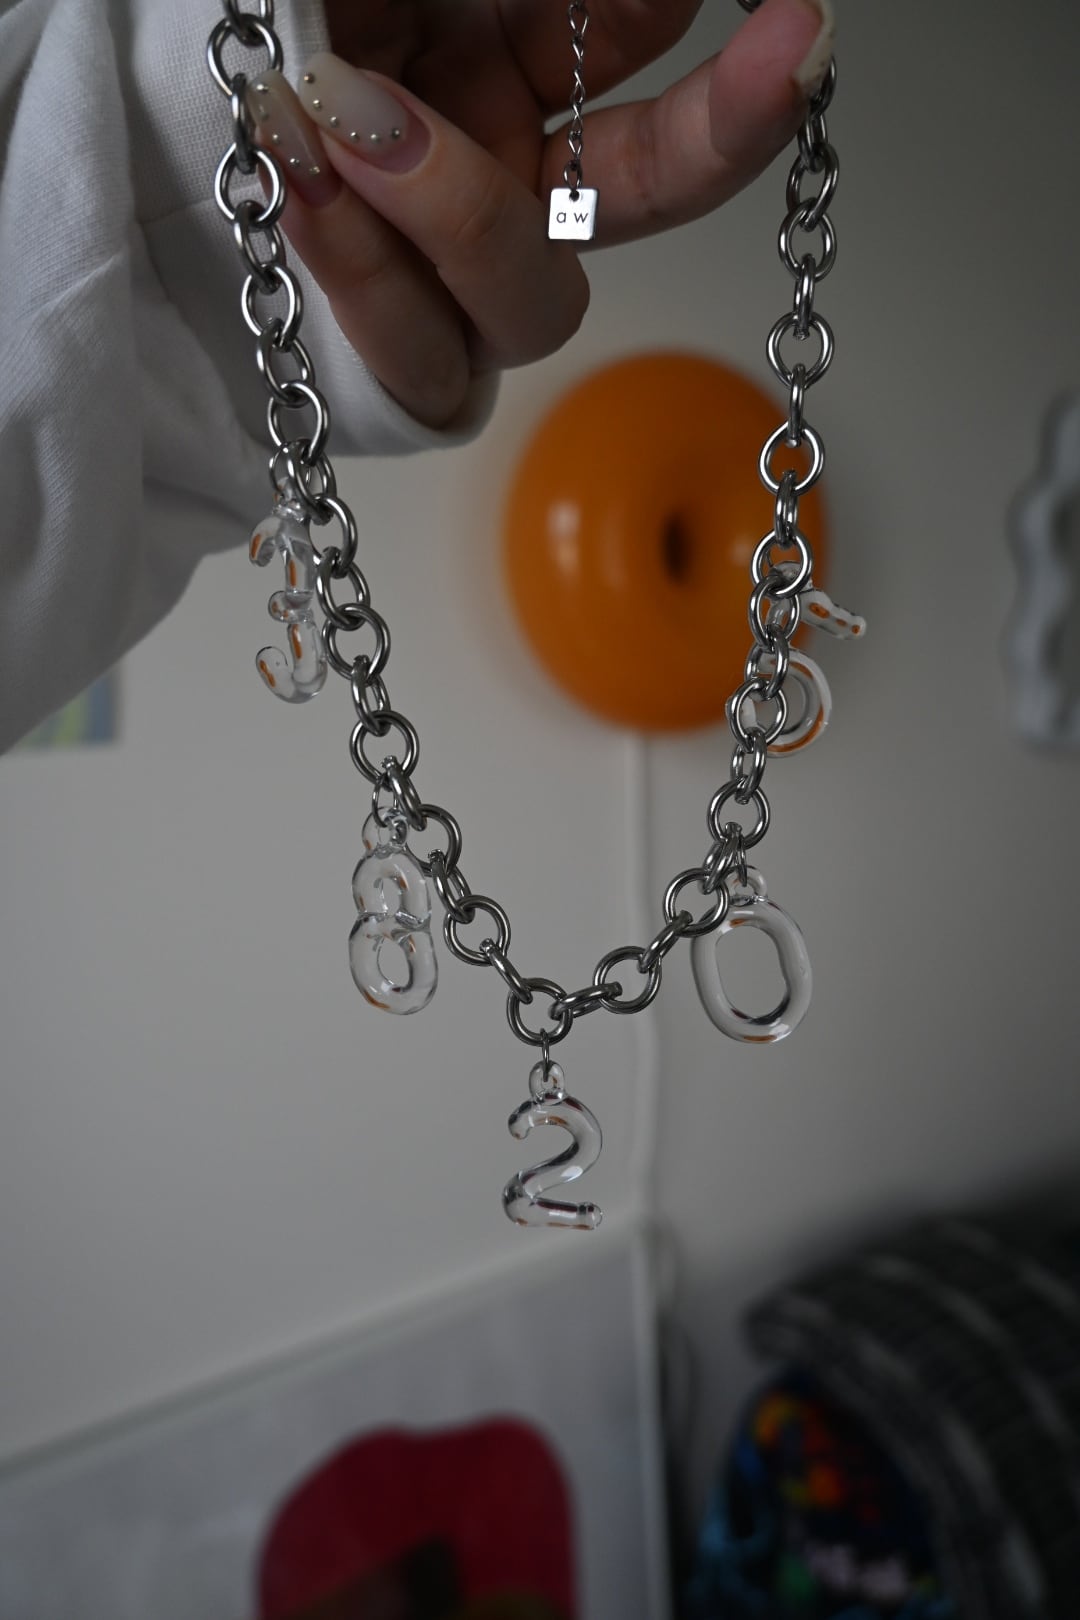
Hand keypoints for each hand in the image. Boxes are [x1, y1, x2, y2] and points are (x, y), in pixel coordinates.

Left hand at [247, 0, 832, 427]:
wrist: (106, 119)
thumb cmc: (237, 42)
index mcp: (507, 68)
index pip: (654, 81)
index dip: (737, 73)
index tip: (793, 21)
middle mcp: (496, 170)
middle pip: (650, 200)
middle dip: (717, 134)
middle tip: (773, 58)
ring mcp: (442, 271)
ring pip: (535, 306)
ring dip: (454, 213)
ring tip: (342, 117)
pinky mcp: (383, 357)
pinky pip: (427, 366)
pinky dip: (367, 279)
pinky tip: (304, 184)